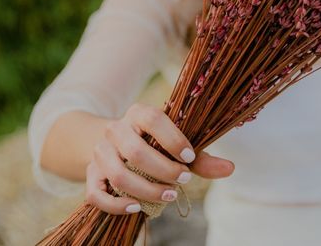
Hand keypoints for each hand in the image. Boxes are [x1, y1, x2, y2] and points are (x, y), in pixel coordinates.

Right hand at [84, 102, 234, 214]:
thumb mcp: (175, 144)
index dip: (174, 139)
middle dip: (164, 170)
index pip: (154, 119)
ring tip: (170, 195)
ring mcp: (100, 152)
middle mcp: (116, 130)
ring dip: (147, 190)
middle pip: (136, 152)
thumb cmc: (153, 144)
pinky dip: (116, 204)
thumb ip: (201, 157)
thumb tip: (229, 168)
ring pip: (119, 175)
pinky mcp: (91, 174)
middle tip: (184, 180)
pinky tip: (137, 207)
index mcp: (138, 113)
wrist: (114, 144)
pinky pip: (97, 194)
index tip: (190, 156)